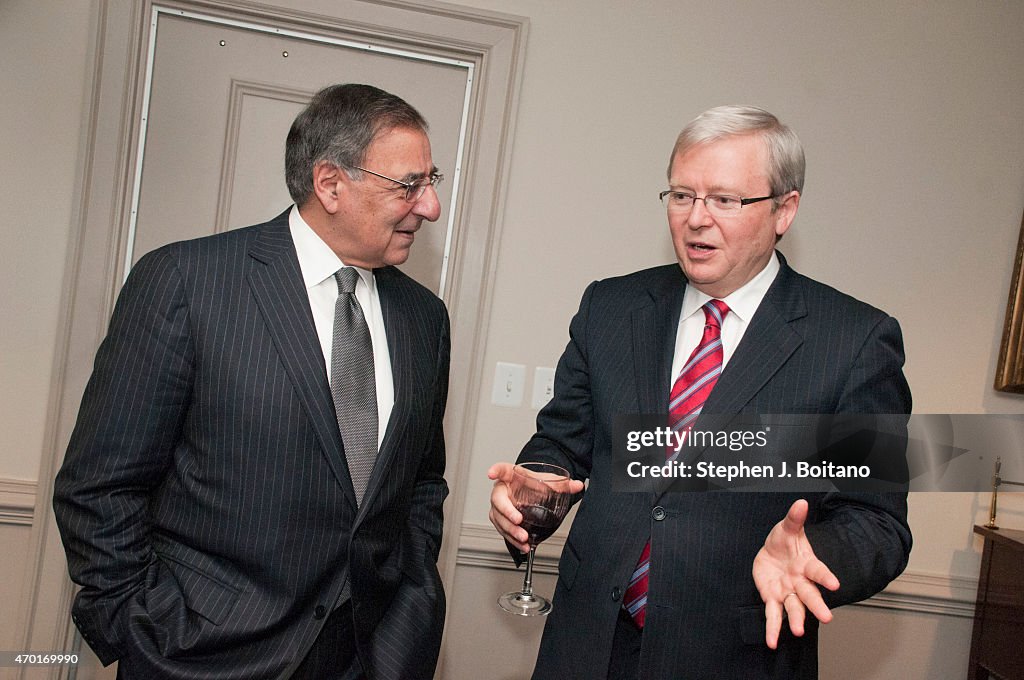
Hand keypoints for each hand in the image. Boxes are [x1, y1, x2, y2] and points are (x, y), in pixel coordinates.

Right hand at [487, 462, 582, 552]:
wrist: (529, 493)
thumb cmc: (533, 484)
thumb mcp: (547, 482)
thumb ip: (562, 484)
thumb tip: (578, 485)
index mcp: (511, 476)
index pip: (502, 470)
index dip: (496, 470)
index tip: (491, 473)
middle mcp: (501, 491)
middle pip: (498, 500)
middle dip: (507, 512)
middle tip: (518, 520)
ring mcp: (499, 507)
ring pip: (498, 519)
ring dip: (510, 530)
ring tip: (523, 538)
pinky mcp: (500, 520)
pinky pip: (503, 531)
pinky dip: (512, 540)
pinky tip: (523, 545)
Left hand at [752, 499, 839, 648]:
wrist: (772, 553)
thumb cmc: (784, 541)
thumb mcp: (787, 527)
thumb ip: (794, 518)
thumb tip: (801, 503)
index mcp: (807, 564)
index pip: (818, 571)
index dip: (826, 577)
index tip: (835, 584)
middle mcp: (800, 581)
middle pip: (810, 594)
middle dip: (817, 605)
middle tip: (826, 618)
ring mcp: (788, 592)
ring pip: (794, 608)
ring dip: (796, 620)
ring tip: (797, 631)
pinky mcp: (773, 598)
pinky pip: (773, 615)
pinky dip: (772, 629)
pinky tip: (772, 642)